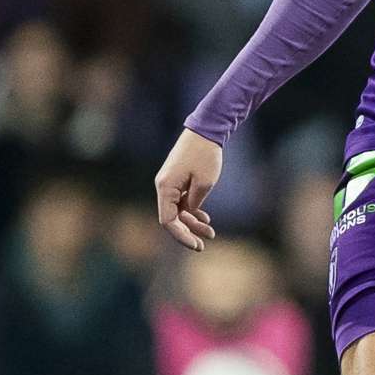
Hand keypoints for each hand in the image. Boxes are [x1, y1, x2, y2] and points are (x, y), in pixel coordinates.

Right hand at [154, 128, 222, 250]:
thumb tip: (190, 214)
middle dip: (188, 231)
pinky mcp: (178, 180)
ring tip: (211, 232)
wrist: (206, 130)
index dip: (181, 235)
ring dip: (193, 222)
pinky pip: (182, 201)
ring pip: (178, 210)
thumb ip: (195, 203)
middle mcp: (164, 187)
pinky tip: (205, 219)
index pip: (168, 220)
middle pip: (172, 218)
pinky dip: (192, 211)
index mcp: (165, 188)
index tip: (196, 245)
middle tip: (205, 243)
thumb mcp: (204, 183)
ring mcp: (170, 183)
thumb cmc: (205, 155)